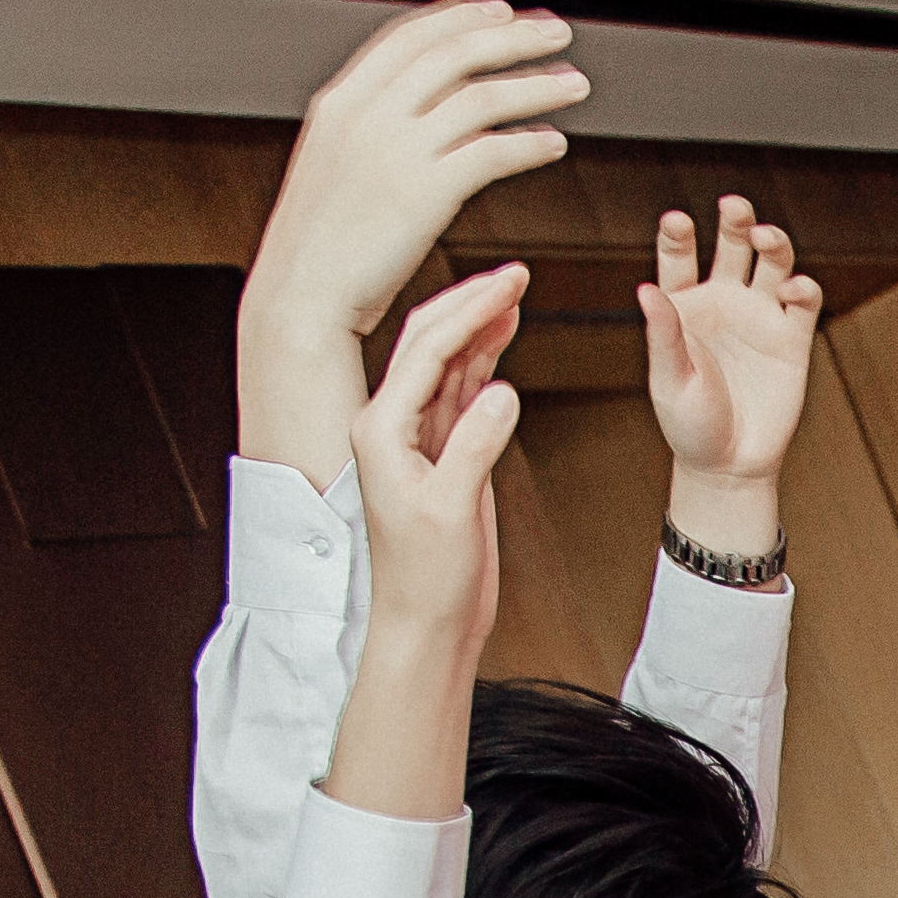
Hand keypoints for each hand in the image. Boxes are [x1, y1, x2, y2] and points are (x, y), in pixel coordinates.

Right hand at [240, 0, 580, 469]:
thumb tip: (418, 114)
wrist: (299, 301)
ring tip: (574, 84)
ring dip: (536, 86)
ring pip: (481, 97)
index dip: (461, 17)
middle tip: (556, 34)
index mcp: (340, 102)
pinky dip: (530, 143)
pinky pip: (493, 152)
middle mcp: (367, 116)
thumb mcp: (332, 167)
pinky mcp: (425, 193)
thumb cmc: (318, 250)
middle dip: (513, 38)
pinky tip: (553, 144)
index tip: (500, 11)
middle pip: (453, 54)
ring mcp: (395, 152)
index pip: (410, 37)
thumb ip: (371, 131)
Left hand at [355, 264, 527, 654]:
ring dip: (480, 327)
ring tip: (514, 293)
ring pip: (449, 365)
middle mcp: (392, 425)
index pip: (427, 350)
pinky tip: (503, 340)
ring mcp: (418, 439)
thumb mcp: (452, 509)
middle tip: (516, 273)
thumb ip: (475, 445)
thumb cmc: (427, 579)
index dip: (470, 310)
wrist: (427, 624)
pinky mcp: (443, 456)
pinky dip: (485, 363)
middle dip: (473, 303)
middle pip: (431, 343)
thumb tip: (503, 390)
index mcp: (381, 430)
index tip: (510, 282)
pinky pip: (464, 395)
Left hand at [640, 194, 820, 529]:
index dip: (678, 235)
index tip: (676, 222)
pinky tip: (792, 288)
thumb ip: (663, 335)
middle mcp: (723, 302)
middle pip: (732, 244)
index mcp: (684, 306)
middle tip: (733, 207)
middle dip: (735, 220)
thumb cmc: (689, 425)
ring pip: (771, 261)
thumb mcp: (670, 381)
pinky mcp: (793, 339)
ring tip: (765, 237)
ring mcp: (760, 317)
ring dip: (772, 241)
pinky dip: (802, 287)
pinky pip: (802, 301)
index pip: (680, 257)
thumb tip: (646, 289)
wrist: (731, 466)